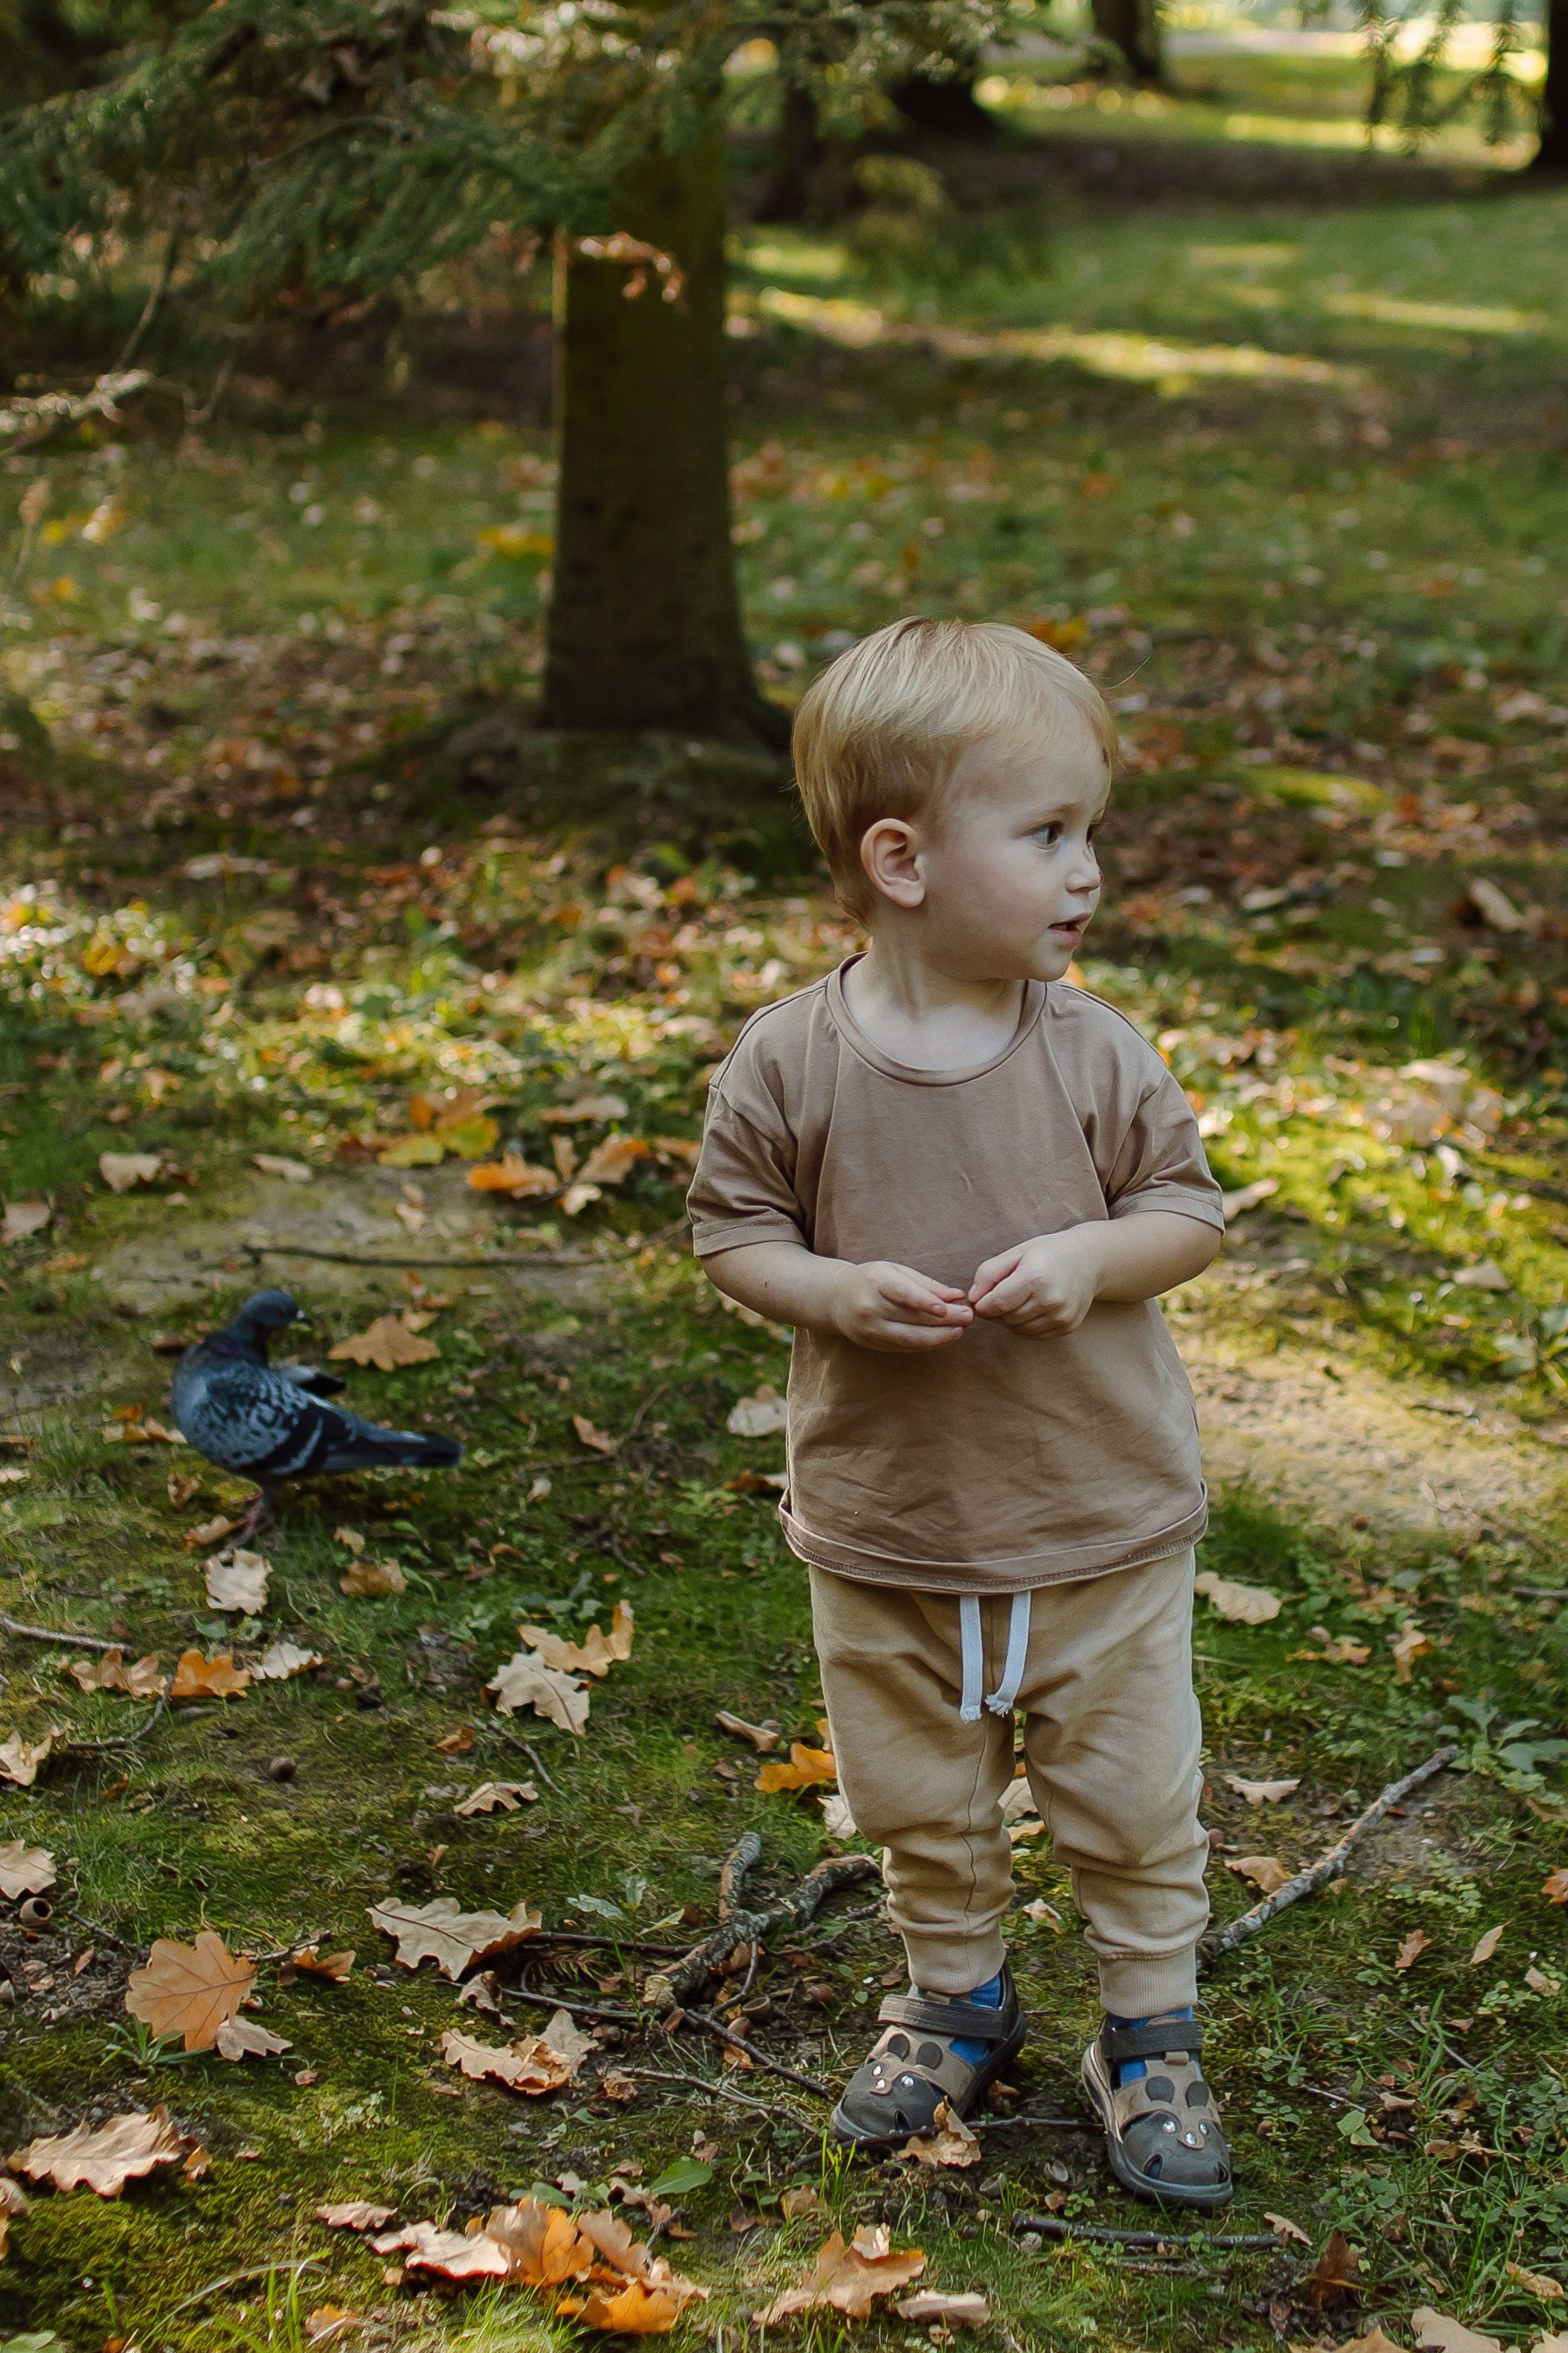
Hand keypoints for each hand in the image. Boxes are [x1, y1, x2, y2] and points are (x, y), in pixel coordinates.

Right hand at [830, 1260, 973, 1352]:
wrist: (835, 1299)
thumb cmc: (872, 1280)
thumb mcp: (896, 1272)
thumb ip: (927, 1284)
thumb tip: (957, 1296)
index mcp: (875, 1282)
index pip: (902, 1293)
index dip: (925, 1301)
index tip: (947, 1308)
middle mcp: (870, 1307)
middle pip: (911, 1318)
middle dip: (943, 1320)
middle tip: (968, 1317)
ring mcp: (870, 1329)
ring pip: (909, 1338)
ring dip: (938, 1337)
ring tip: (960, 1330)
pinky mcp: (874, 1344)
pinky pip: (905, 1347)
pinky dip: (927, 1344)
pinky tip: (943, 1338)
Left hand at [968, 1230, 1105, 1338]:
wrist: (1090, 1259)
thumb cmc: (1048, 1252)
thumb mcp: (1017, 1252)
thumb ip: (989, 1273)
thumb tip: (972, 1298)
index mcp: (1036, 1277)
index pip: (997, 1304)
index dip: (982, 1305)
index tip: (981, 1298)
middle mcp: (1051, 1299)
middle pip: (1007, 1318)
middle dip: (995, 1311)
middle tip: (999, 1296)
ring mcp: (1061, 1316)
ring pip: (1018, 1330)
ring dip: (1009, 1320)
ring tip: (1016, 1300)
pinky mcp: (1067, 1327)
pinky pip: (1033, 1335)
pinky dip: (1024, 1326)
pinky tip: (1029, 1308)